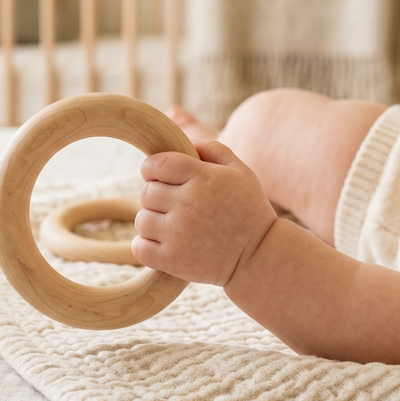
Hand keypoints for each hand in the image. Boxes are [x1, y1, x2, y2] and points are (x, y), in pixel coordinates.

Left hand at [132, 140, 277, 286]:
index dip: (153, 168)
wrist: (259, 256)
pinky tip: (164, 243)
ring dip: (152, 222)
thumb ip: (213, 149)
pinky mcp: (172, 260)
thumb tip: (183, 140)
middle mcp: (187, 204)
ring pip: (142, 220)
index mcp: (202, 178)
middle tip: (174, 205)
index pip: (157, 164)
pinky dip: (146, 246)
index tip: (160, 177)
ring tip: (173, 226)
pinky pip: (140, 247)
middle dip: (156, 196)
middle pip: (146, 192)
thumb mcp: (241, 172)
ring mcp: (178, 234)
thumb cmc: (249, 210)